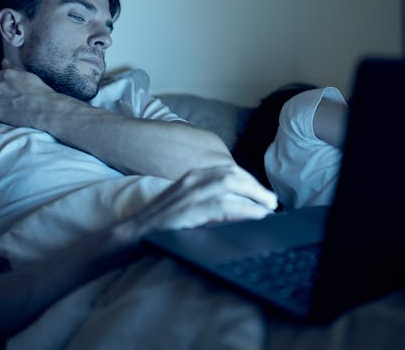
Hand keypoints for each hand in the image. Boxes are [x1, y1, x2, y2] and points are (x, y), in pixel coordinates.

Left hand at [0, 59, 60, 127]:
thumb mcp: (28, 76)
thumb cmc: (41, 93)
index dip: (2, 82)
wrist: (46, 109)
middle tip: (10, 97)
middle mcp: (0, 86)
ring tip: (8, 105)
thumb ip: (13, 68)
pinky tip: (6, 112)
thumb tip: (4, 61)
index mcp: (7, 75)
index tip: (9, 87)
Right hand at [127, 165, 277, 234]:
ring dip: (254, 196)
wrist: (132, 234)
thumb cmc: (161, 223)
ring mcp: (189, 193)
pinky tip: (256, 215)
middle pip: (233, 174)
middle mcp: (192, 179)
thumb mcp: (186, 204)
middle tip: (272, 201)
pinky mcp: (188, 210)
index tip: (263, 193)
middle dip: (255, 187)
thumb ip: (208, 201)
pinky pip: (223, 206)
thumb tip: (239, 206)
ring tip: (268, 208)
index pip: (228, 170)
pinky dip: (244, 209)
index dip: (249, 180)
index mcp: (192, 175)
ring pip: (230, 185)